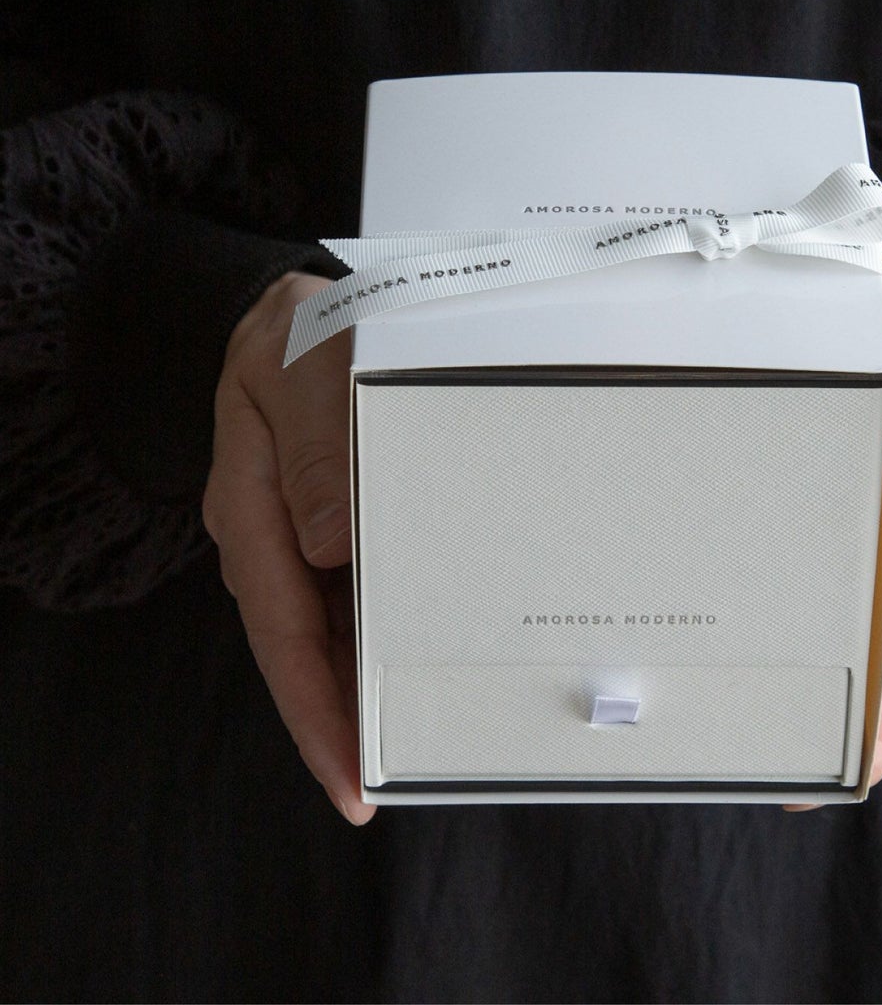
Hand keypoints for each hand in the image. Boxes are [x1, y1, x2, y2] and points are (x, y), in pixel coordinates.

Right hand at [202, 272, 373, 824]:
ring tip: (411, 745)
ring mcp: (295, 538)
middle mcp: (269, 540)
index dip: (317, 710)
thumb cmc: (293, 339)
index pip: (284, 631)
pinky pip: (346, 596)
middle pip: (302, 650)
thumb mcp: (298, 375)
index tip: (350, 776)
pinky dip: (375, 635)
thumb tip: (331, 545)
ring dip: (360, 689)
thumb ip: (312, 449)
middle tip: (390, 784)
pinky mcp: (323, 528)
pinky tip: (409, 661)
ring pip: (326, 631)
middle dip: (341, 723)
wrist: (283, 316)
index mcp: (251, 511)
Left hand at [787, 266, 881, 806]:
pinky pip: (825, 576)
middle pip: (878, 662)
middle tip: (760, 751)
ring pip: (848, 626)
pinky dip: (792, 609)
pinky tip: (749, 619)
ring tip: (739, 703)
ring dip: (804, 669)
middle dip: (828, 718)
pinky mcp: (852, 512)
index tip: (835, 775)